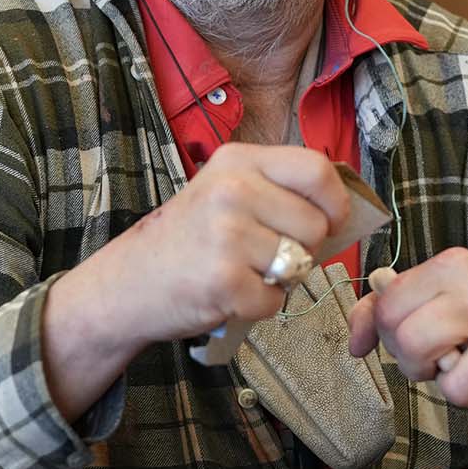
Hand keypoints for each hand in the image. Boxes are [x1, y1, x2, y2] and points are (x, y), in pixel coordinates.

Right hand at [43, 144, 347, 419]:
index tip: (330, 221)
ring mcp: (227, 234)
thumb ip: (275, 191)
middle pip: (315, 225)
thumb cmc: (185, 239)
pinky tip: (228, 294)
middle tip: (265, 255)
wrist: (124, 283)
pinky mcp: (225, 280)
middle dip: (302, 250)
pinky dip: (258, 307)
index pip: (316, 169)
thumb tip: (342, 210)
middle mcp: (232, 190)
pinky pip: (275, 302)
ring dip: (278, 280)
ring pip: (299, 265)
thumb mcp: (224, 192)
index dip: (335, 201)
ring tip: (240, 272)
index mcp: (237, 161)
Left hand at [347, 248, 467, 426]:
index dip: (388, 332)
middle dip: (414, 364)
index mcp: (450, 266)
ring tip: (467, 368)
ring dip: (453, 389)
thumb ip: (382, 308)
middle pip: (410, 346)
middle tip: (434, 358)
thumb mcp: (434, 289)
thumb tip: (355, 346)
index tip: (408, 333)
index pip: (388, 308)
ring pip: (451, 388)